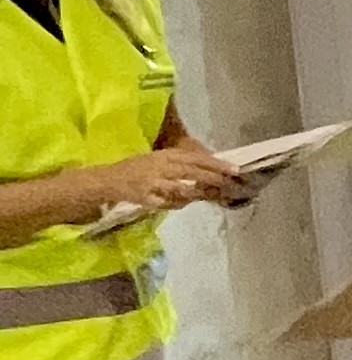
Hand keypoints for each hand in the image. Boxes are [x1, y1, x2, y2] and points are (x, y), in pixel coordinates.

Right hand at [105, 148, 248, 215]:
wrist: (108, 179)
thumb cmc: (137, 170)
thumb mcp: (159, 162)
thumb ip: (182, 167)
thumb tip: (209, 171)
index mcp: (164, 156)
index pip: (194, 158)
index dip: (215, 163)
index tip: (234, 168)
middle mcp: (160, 166)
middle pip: (192, 171)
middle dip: (214, 176)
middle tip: (232, 181)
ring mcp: (153, 182)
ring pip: (182, 188)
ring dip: (199, 192)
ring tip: (213, 194)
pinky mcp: (146, 197)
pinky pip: (168, 202)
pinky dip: (178, 203)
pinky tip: (185, 203)